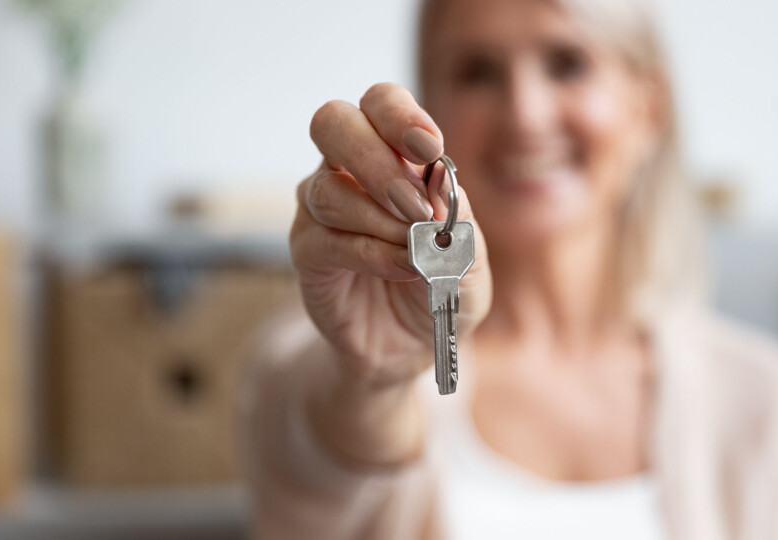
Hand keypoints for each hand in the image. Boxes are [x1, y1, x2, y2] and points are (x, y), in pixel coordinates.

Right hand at [290, 83, 491, 389]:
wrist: (411, 343)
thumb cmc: (442, 286)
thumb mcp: (471, 258)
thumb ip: (459, 221)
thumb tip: (440, 184)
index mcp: (392, 152)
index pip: (380, 103)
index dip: (399, 115)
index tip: (430, 151)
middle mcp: (348, 170)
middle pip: (332, 122)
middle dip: (375, 160)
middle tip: (415, 205)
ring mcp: (321, 209)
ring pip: (328, 190)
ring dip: (380, 220)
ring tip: (416, 252)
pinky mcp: (307, 252)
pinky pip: (325, 240)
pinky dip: (371, 254)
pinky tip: (403, 268)